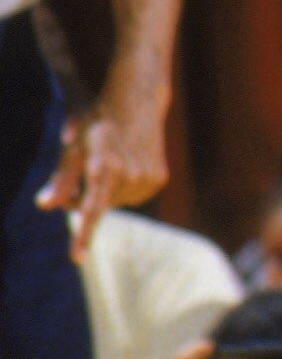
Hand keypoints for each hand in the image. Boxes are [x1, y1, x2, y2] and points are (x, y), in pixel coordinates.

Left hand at [40, 78, 169, 257]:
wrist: (137, 101)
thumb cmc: (98, 120)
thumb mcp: (73, 146)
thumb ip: (61, 179)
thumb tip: (45, 205)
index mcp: (105, 168)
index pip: (92, 209)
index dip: (84, 236)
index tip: (77, 258)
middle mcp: (129, 175)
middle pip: (99, 206)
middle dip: (85, 198)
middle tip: (79, 176)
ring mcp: (147, 178)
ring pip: (117, 202)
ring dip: (107, 192)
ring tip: (108, 164)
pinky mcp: (159, 179)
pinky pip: (134, 196)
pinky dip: (125, 188)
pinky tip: (125, 165)